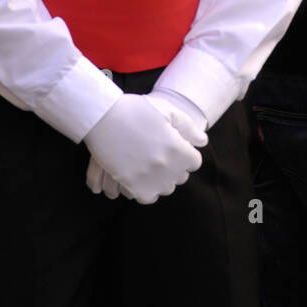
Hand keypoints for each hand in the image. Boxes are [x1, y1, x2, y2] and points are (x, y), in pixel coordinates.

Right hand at [84, 93, 203, 204]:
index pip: (194, 162)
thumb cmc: (136, 110)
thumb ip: (189, 128)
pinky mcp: (132, 185)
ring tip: (152, 166)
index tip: (177, 147)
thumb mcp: (168, 111)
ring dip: (162, 179)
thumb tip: (202, 142)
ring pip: (166, 188)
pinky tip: (143, 178)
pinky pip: (148, 197)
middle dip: (175, 166)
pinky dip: (148, 190)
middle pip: (181, 176)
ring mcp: (150, 177)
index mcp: (178, 148)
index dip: (187, 154)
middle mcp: (167, 166)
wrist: (103, 116)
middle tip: (162, 155)